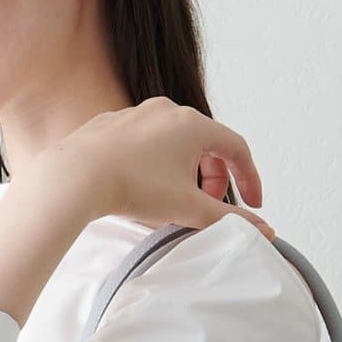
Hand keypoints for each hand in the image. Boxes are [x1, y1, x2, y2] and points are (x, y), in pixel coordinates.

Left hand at [46, 97, 276, 239]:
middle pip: (206, 144)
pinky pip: (145, 142)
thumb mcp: (188, 208)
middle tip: (206, 205)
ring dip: (184, 170)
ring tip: (173, 198)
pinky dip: (155, 164)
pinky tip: (142, 186)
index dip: (249, 178)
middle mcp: (168, 110)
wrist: (76, 176)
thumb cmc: (132, 188)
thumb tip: (264, 230)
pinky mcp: (113, 123)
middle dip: (213, 177)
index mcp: (194, 125)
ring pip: (175, 142)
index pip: (236, 148)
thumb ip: (229, 219)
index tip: (253, 204)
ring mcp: (138, 114)